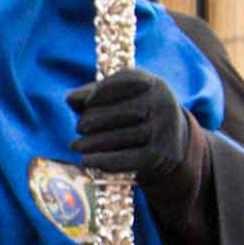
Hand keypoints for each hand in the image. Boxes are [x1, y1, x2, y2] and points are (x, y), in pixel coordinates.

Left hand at [69, 67, 197, 203]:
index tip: (80, 103)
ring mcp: (163, 130)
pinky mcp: (159, 155)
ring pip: (122, 137)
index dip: (98, 93)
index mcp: (152, 84)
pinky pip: (128, 158)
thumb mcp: (122, 96)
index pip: (121, 84)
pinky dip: (104, 160)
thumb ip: (95, 93)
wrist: (172, 139)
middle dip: (93, 120)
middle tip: (78, 128)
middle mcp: (162, 104)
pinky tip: (86, 160)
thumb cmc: (136, 112)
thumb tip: (70, 100)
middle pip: (121, 112)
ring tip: (75, 146)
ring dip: (93, 143)